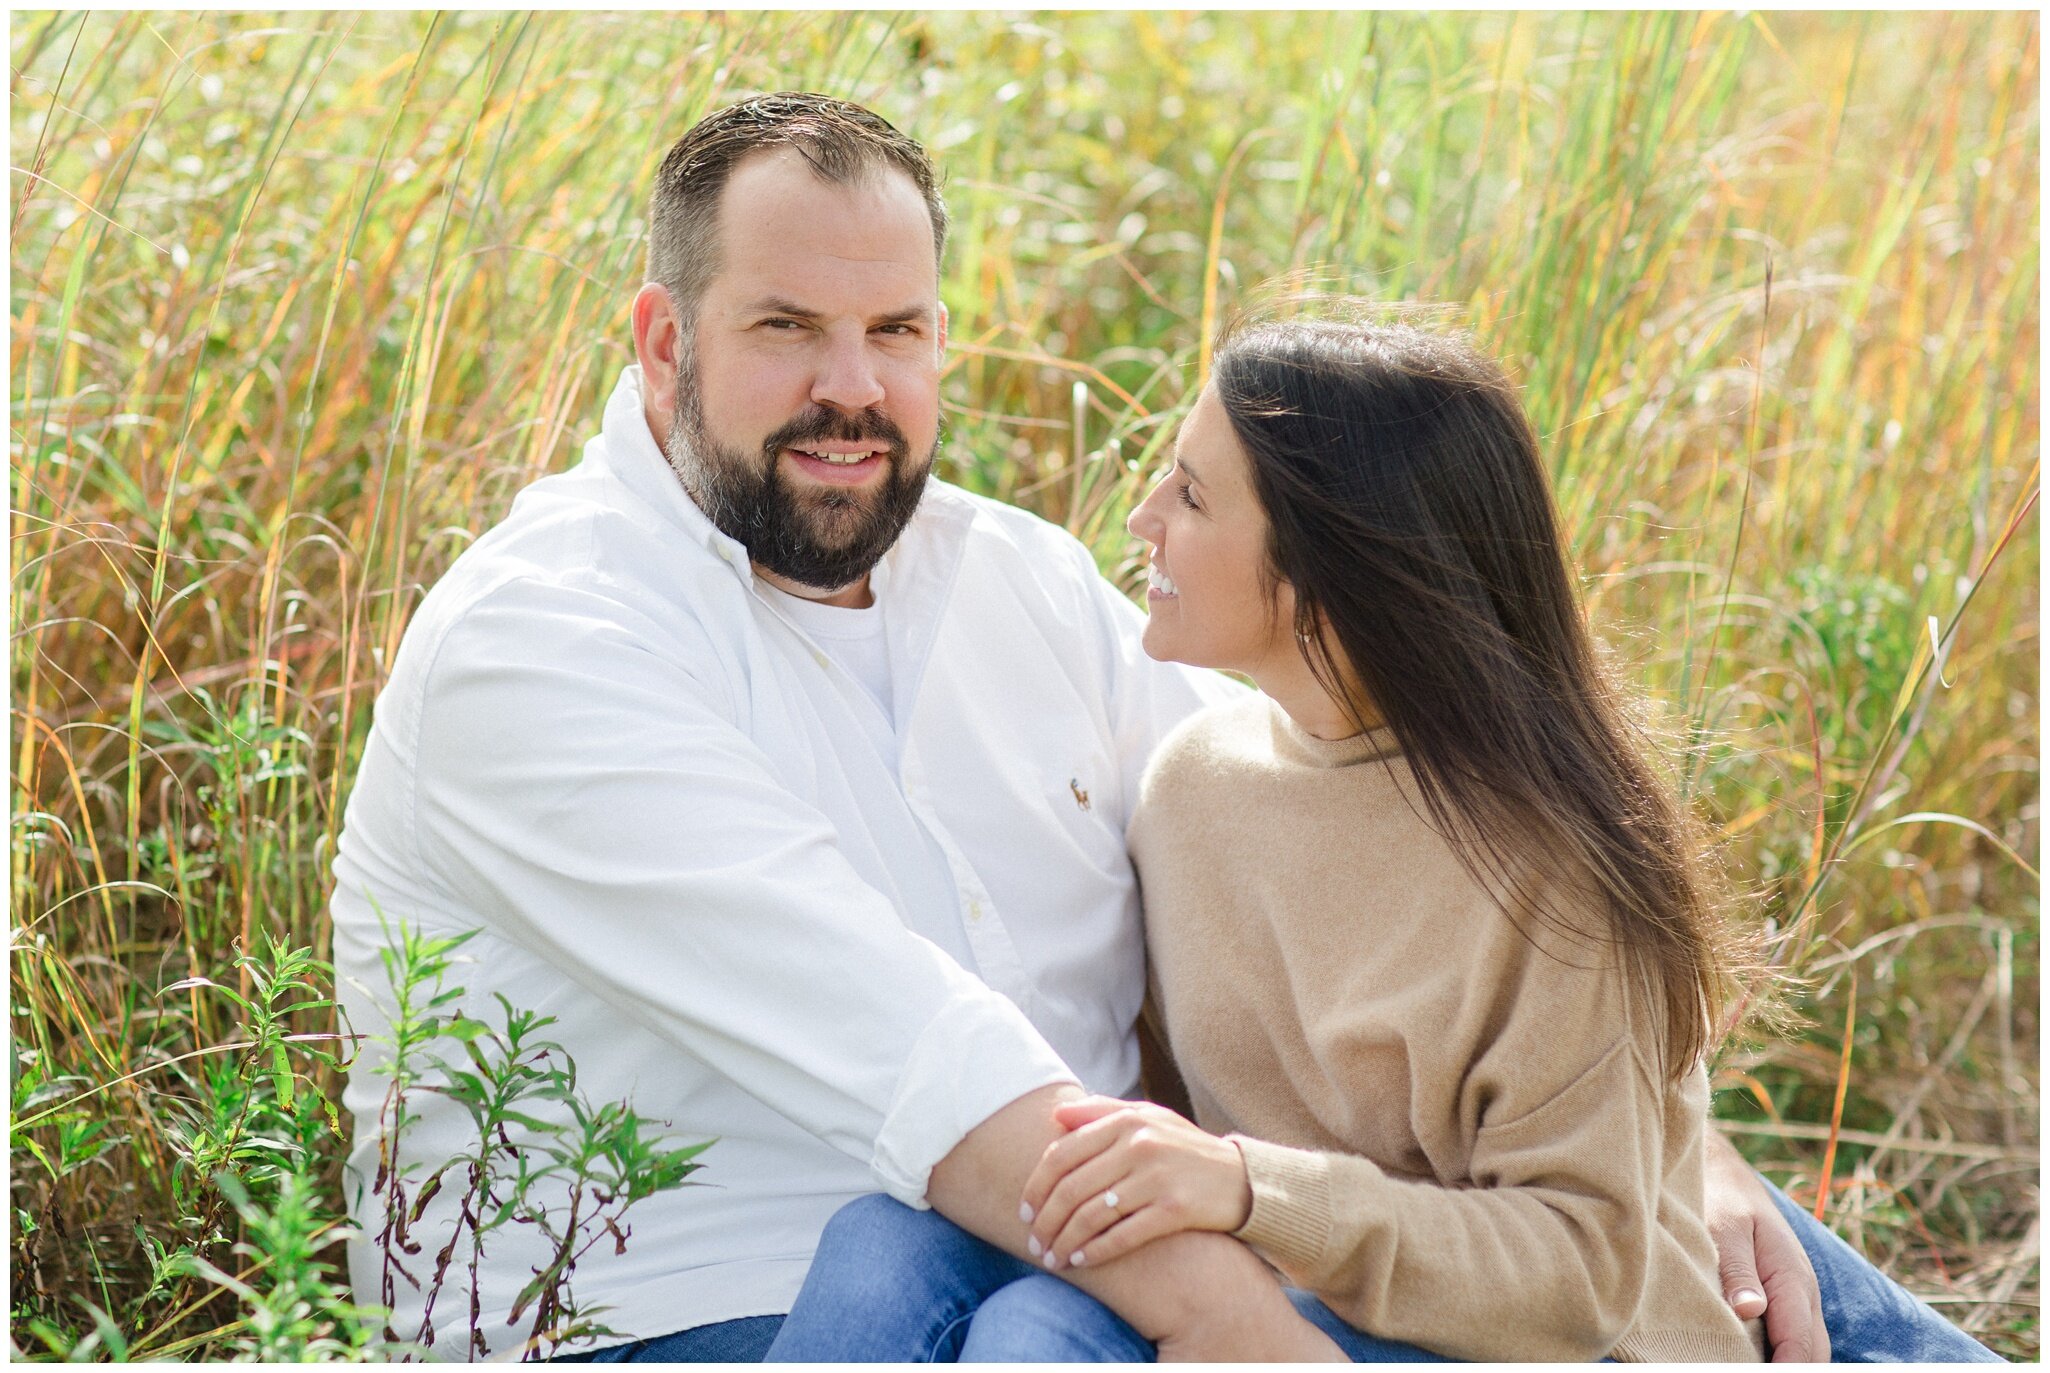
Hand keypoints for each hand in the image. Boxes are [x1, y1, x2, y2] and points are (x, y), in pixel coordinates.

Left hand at [1020, 1095, 1252, 1270]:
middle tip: (1034, 1243)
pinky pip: (1122, 1235)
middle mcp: (1139, 1145)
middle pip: (1071, 1188)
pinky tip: (1081, 1262)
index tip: (1024, 1211)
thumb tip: (1055, 1116)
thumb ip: (1101, 1112)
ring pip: (1091, 1214)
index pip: (1062, 1154)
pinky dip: (1095, 1251)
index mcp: (1127, 1121)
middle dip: (1046, 1221)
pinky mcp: (1175, 1208)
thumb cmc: (1185, 1149)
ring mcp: (1157, 1177)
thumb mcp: (1148, 1118)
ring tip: (1052, 1258)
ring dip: (1064, 1241)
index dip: (1036, 1186)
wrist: (1241, 1178)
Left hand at [1701, 1129, 1829, 1361]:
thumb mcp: (1725, 1227)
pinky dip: (1780, 1354)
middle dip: (1790, 1369)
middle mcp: (1803, 1293)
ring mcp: (1796, 1297)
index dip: (1784, 1369)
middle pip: (1811, 1353)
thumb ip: (1737, 1269)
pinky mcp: (1782, 1299)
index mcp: (1792, 1277)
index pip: (1798, 1342)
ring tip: (1746, 1364)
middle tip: (1744, 1370)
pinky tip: (1750, 1357)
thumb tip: (1750, 1311)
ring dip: (1787, 1361)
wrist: (1725, 1175)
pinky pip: (1790, 1337)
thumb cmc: (1722, 1198)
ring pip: (1805, 1348)